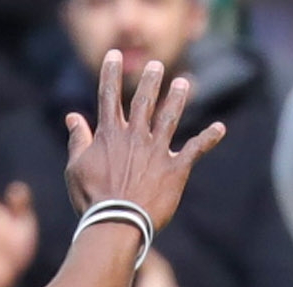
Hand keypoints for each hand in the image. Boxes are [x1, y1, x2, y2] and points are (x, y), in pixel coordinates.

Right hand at [64, 51, 226, 229]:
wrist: (116, 224)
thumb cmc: (92, 200)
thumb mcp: (76, 169)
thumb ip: (77, 141)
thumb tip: (72, 117)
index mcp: (110, 135)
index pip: (109, 96)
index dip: (111, 74)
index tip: (114, 55)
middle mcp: (135, 136)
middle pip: (144, 100)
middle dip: (150, 81)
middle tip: (156, 66)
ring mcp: (157, 151)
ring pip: (170, 116)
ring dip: (177, 98)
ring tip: (184, 84)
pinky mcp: (175, 169)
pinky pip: (195, 149)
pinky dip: (208, 138)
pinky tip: (220, 129)